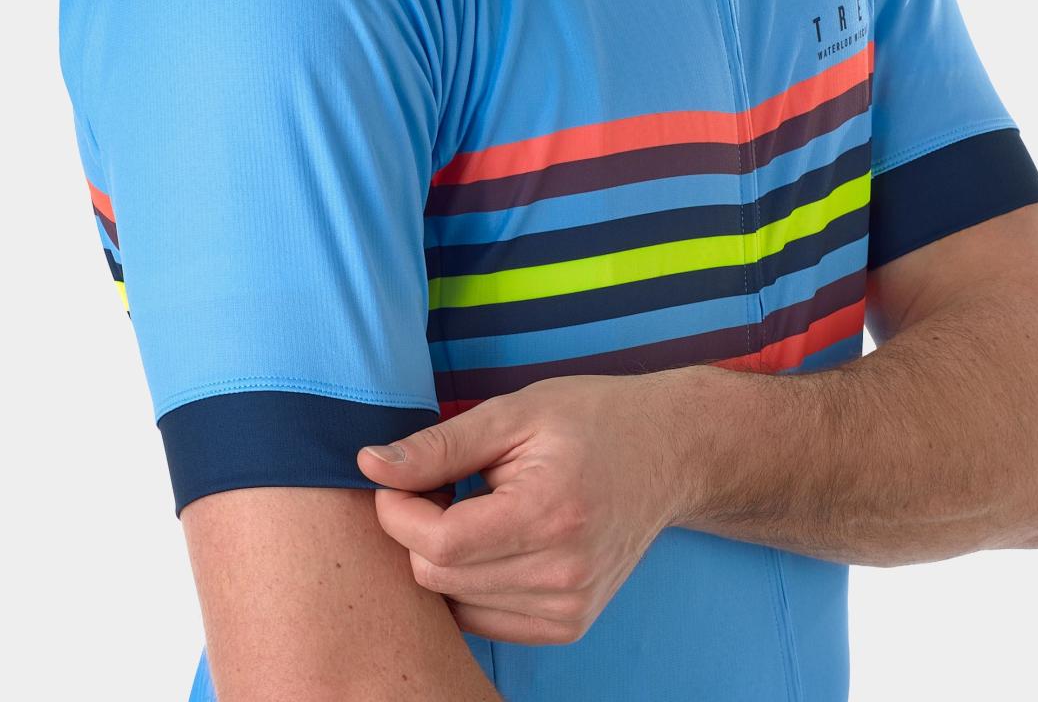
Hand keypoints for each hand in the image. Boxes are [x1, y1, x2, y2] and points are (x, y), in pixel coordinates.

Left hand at [356, 371, 693, 644]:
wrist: (667, 452)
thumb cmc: (590, 420)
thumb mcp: (513, 414)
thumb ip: (438, 446)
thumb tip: (369, 466)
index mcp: (550, 513)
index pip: (439, 544)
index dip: (397, 512)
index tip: (397, 479)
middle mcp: (565, 572)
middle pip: (440, 577)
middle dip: (418, 532)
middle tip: (440, 487)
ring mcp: (571, 607)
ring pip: (455, 604)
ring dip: (445, 559)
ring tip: (473, 510)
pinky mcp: (570, 623)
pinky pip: (484, 620)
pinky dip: (470, 585)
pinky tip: (491, 542)